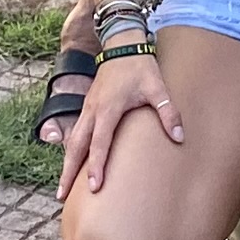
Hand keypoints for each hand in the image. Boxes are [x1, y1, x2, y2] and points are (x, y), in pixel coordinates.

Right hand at [60, 43, 180, 194]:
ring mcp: (87, 108)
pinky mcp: (88, 106)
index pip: (99, 144)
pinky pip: (76, 132)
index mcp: (108, 109)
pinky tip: (71, 163)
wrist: (122, 44)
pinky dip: (71, 150)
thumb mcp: (157, 87)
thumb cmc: (140, 67)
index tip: (93, 187)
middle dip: (67, 171)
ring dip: (66, 163)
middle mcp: (93, 111)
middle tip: (60, 195)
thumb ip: (168, 112)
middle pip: (76, 147)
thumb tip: (180, 137)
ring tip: (62, 186)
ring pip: (73, 141)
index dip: (96, 166)